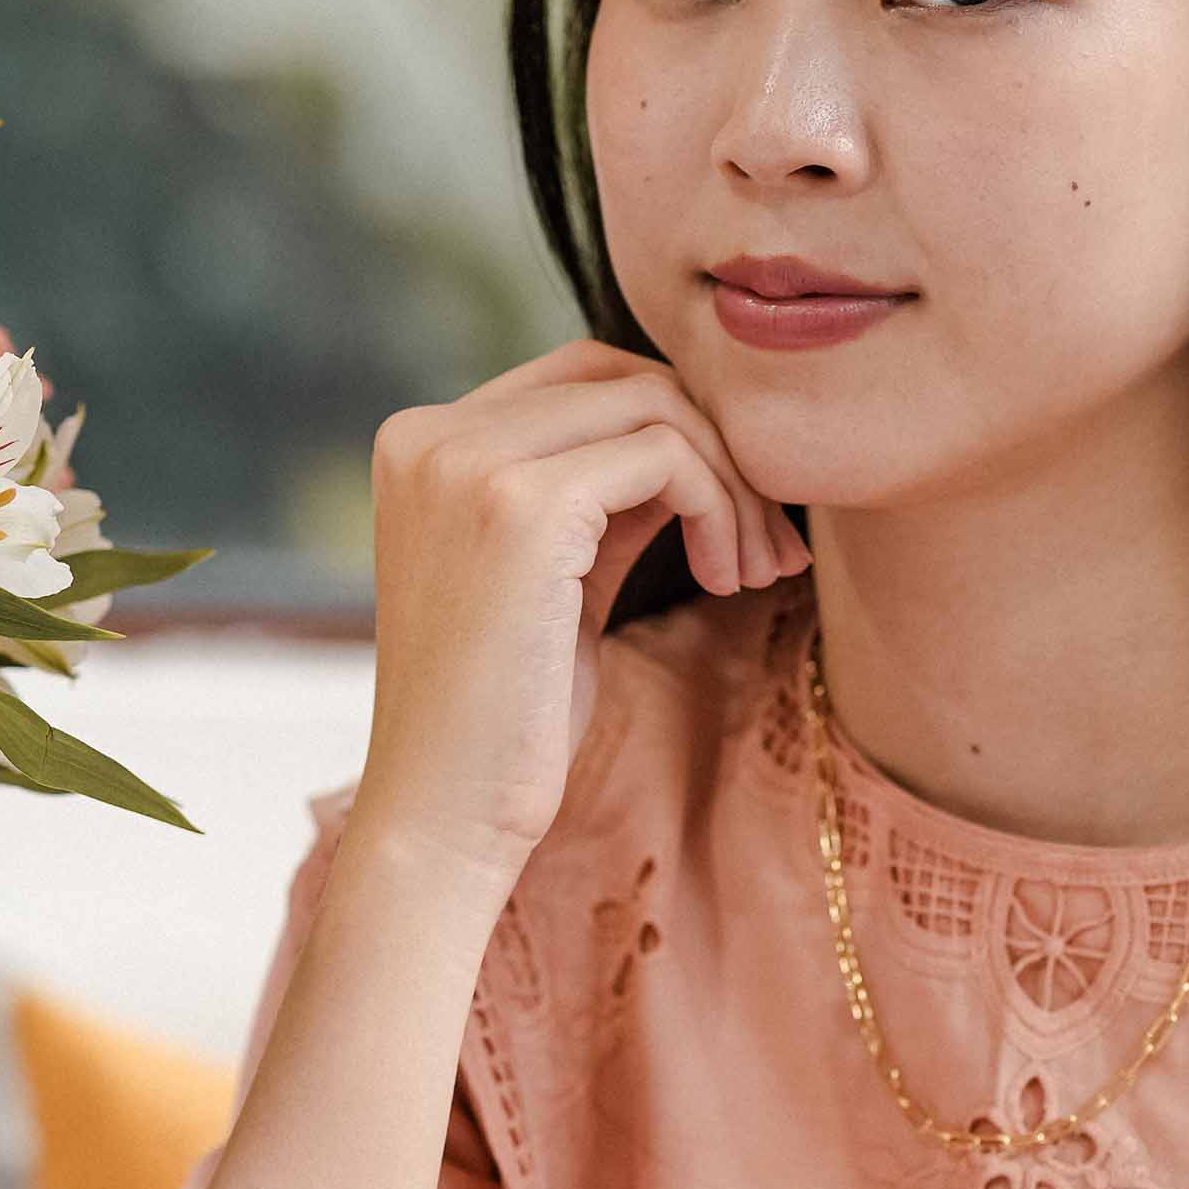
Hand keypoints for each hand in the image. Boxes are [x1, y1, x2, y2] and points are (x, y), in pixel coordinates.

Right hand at [361, 335, 807, 889]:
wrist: (449, 814)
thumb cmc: (506, 718)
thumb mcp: (554, 578)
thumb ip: (599, 496)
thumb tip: (696, 436)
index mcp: (421, 441)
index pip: (580, 375)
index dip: (676, 430)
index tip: (731, 517)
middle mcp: (431, 434)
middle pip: (624, 380)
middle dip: (718, 451)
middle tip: (767, 546)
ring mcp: (467, 462)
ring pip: (655, 409)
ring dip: (732, 485)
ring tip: (752, 571)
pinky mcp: (520, 505)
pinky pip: (666, 456)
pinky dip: (719, 508)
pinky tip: (723, 580)